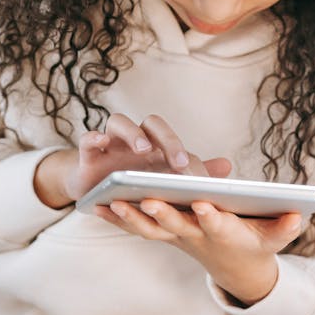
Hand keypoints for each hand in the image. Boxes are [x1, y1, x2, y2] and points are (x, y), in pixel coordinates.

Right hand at [34, 113, 230, 208]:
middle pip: (152, 124)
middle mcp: (134, 139)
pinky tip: (100, 142)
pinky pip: (87, 139)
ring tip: (143, 149)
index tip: (198, 178)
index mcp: (154, 145)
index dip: (187, 155)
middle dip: (168, 141)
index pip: (173, 140)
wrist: (94, 192)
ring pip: (119, 123)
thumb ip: (191, 172)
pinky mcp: (87, 153)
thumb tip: (227, 166)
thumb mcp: (162, 182)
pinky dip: (93, 138)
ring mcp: (110, 143)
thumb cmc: (133, 183)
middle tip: (180, 163)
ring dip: (133, 134)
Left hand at [94, 198, 303, 305]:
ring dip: (131, 218)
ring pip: (151, 229)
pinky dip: (119, 218)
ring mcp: (177, 237)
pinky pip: (138, 227)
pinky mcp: (164, 234)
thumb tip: (297, 215)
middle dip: (164, 214)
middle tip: (149, 199)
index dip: (211, 217)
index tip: (204, 205)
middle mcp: (197, 236)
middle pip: (177, 226)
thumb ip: (285, 227)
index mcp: (225, 233)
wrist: (236, 267)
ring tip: (112, 202)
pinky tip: (97, 205)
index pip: (217, 225)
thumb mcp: (275, 238)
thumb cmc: (257, 244)